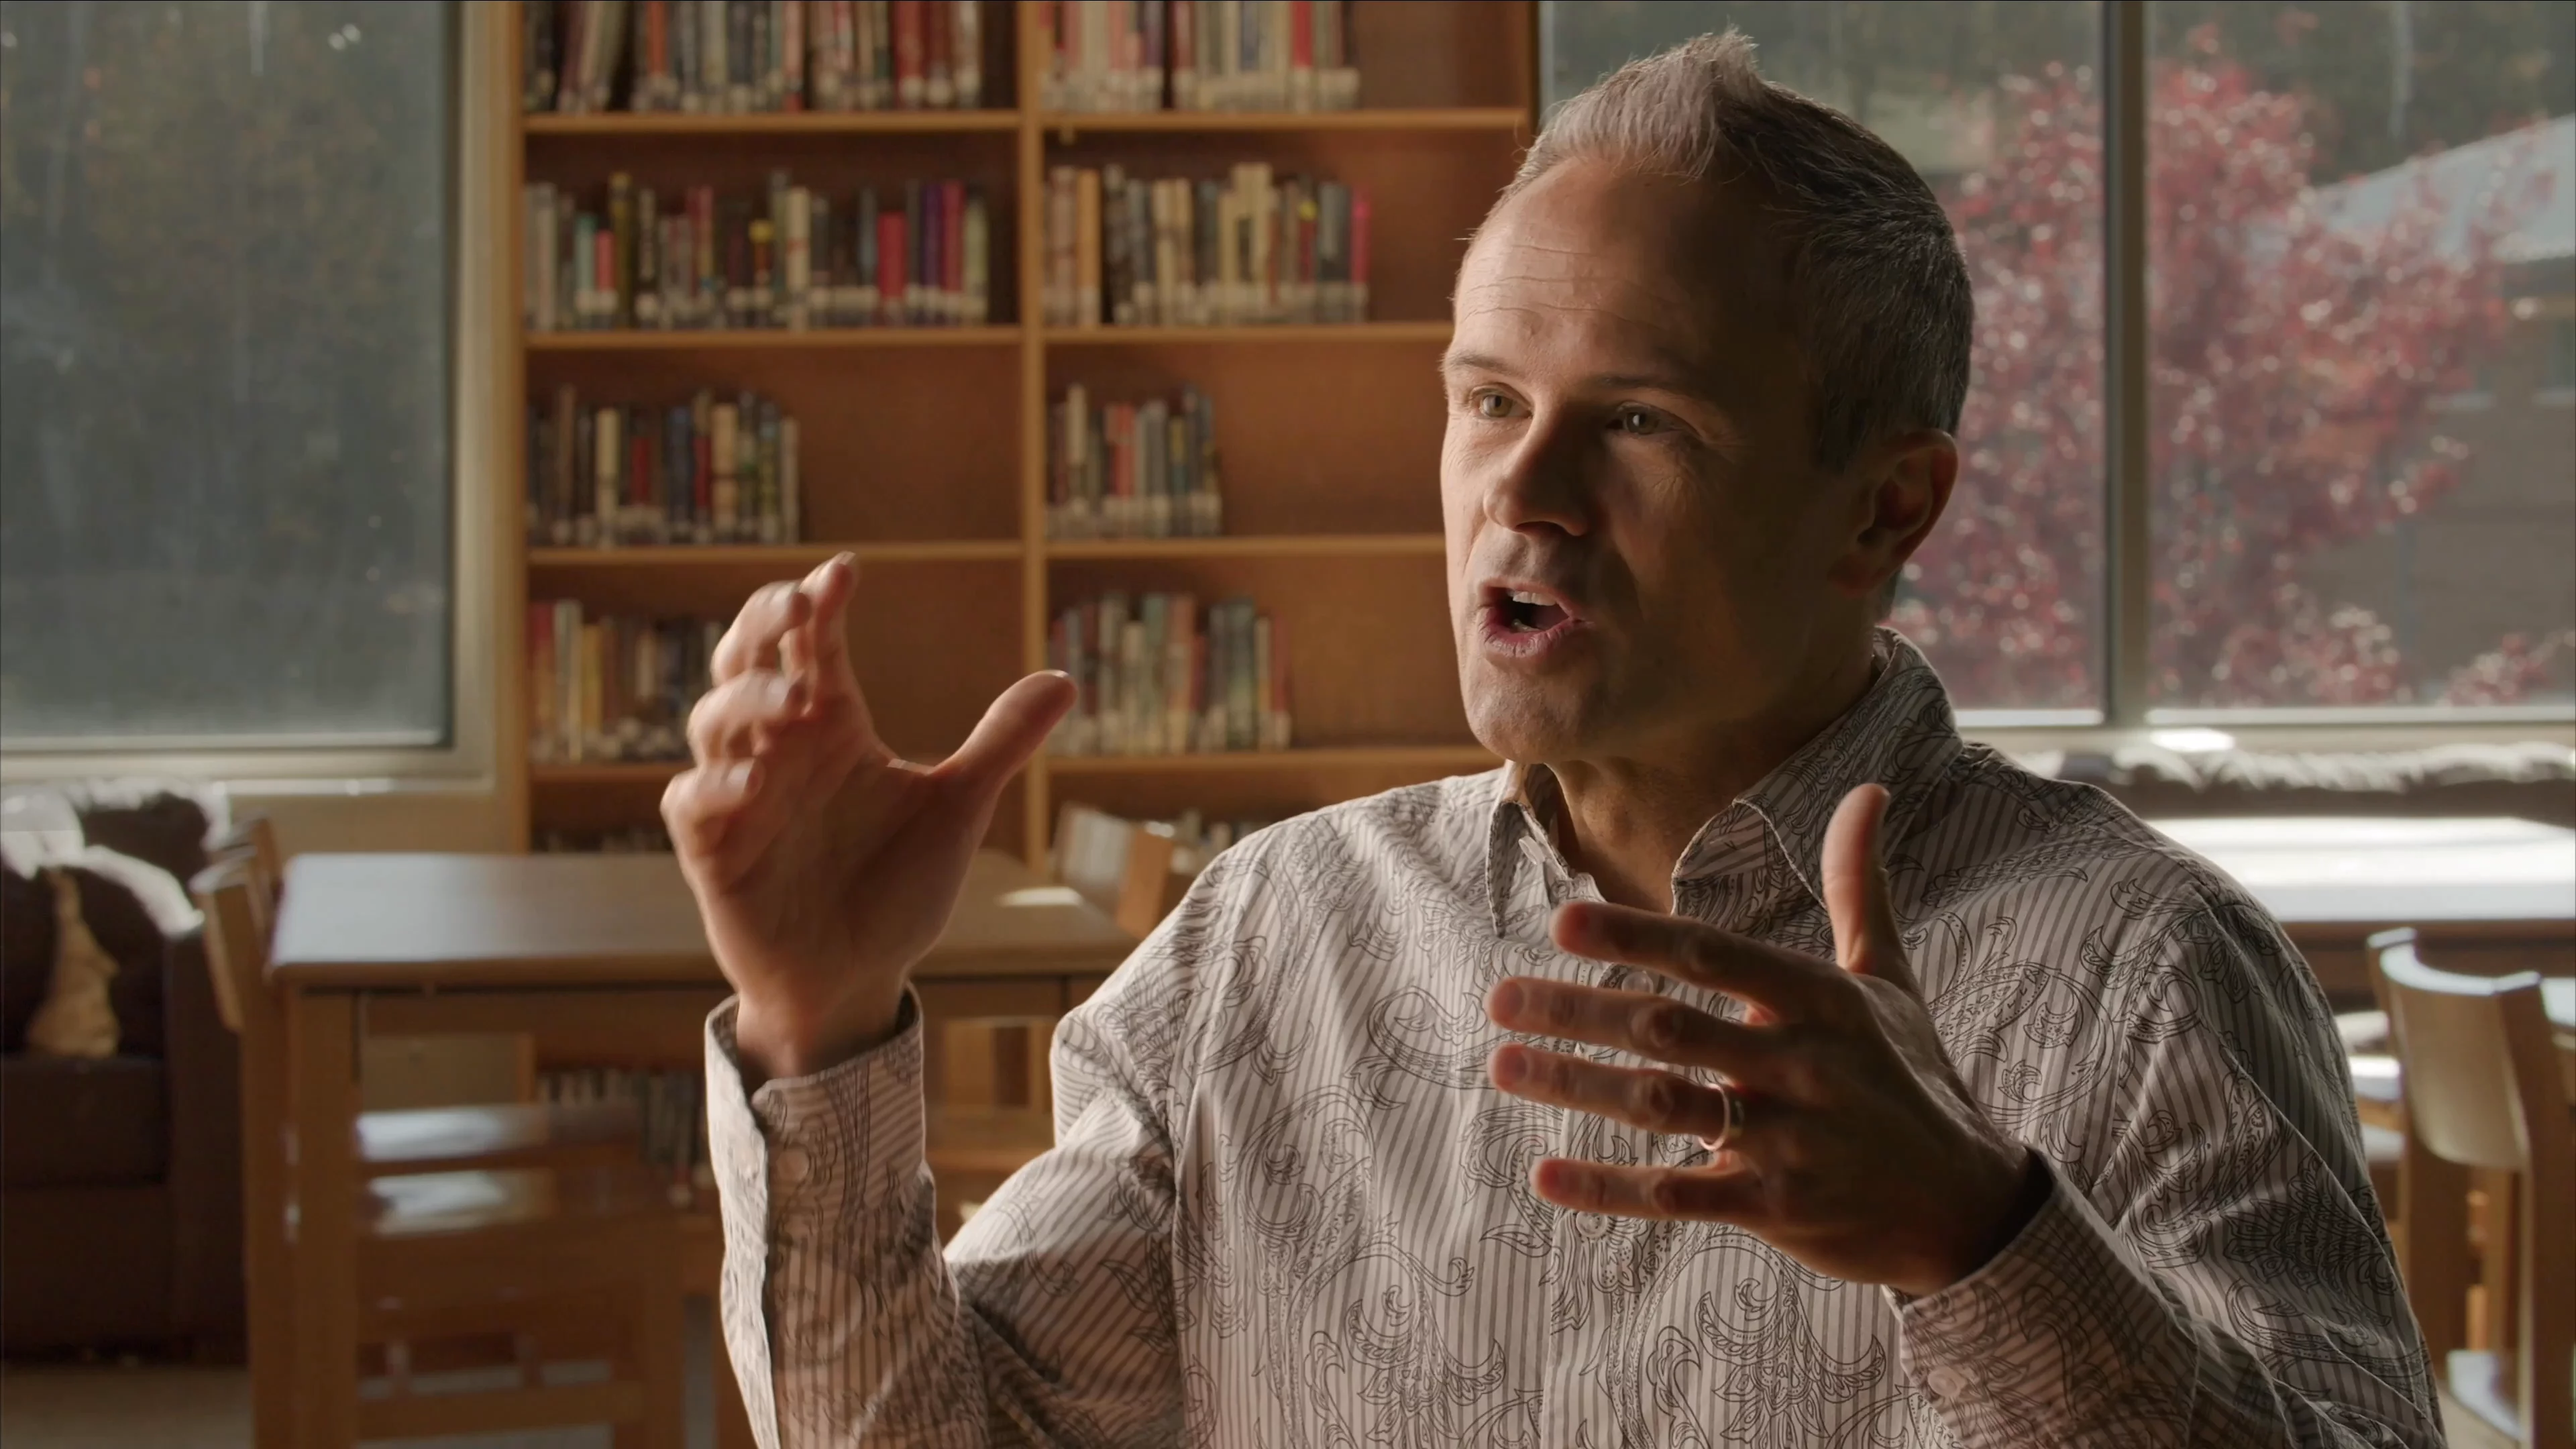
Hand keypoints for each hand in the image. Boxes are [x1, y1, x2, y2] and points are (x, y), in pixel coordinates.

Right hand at [662, 554, 1073, 1085]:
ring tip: (797, 699)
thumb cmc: (894, 889)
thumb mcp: (956, 809)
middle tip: (796, 605)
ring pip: (714, 722)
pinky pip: (691, 803)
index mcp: (831, 726)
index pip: (813, 645)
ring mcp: (740, 797)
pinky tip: (753, 785)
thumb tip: (1065, 680)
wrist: (856, 978)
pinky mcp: (713, 851)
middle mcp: (779, 749)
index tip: (845, 572)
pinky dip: (714, 786)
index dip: (818, 603)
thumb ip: (998, 743)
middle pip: (746, 662)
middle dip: (760, 626)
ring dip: (747, 701)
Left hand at [1483, 784, 2044, 1296]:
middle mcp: (1801, 1062)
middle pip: (1669, 1028)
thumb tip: (1870, 790)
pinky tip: (1546, 1175)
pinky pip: (1678, 1194)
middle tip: (1500, 1000)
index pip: (1713, 957)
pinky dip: (1609, 1187)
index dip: (1636, 939)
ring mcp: (1789, 1139)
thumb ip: (1860, 887)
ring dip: (1576, 1085)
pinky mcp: (1776, 1207)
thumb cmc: (1911, 1079)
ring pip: (1662, 1106)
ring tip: (1505, 1066)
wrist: (1966, 1205)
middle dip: (1578, 1012)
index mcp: (1821, 1000)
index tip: (1562, 924)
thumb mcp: (1891, 980)